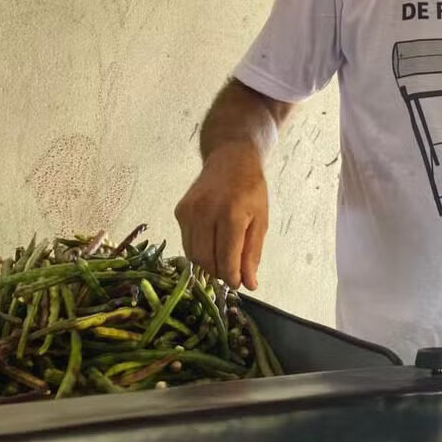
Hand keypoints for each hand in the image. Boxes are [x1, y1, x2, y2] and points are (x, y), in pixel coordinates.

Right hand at [175, 142, 269, 289]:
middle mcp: (206, 212)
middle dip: (219, 272)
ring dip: (208, 263)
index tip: (238, 283)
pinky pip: (187, 242)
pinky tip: (212, 241)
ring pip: (192, 254)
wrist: (230, 158)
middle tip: (231, 272)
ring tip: (223, 257)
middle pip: (206, 260)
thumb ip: (253, 254)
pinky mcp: (179, 211)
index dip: (232, 277)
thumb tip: (249, 283)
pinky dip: (199, 249)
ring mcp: (189, 211)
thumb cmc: (251, 189)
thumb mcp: (261, 220)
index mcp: (231, 214)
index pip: (226, 259)